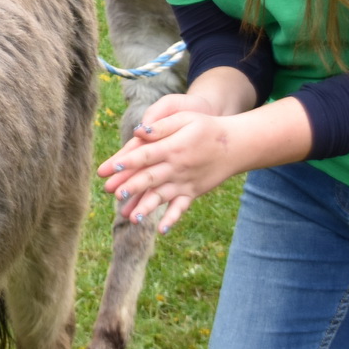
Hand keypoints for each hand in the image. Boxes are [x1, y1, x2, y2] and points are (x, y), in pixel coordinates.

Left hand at [99, 99, 245, 233]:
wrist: (236, 145)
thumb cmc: (206, 127)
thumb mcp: (184, 118)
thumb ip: (161, 125)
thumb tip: (138, 131)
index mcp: (172, 147)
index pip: (145, 155)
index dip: (128, 161)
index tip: (112, 167)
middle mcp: (177, 167)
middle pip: (150, 178)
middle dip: (130, 186)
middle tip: (112, 193)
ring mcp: (185, 182)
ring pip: (162, 196)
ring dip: (146, 207)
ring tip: (130, 217)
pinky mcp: (193, 192)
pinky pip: (181, 207)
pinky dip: (173, 218)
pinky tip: (162, 230)